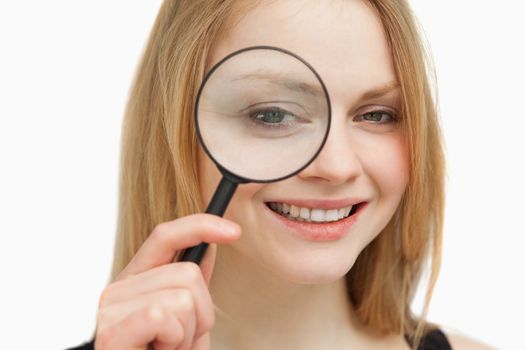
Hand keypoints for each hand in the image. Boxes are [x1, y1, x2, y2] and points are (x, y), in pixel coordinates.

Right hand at [94, 214, 240, 349]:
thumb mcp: (185, 320)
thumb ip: (191, 286)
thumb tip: (210, 247)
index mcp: (136, 281)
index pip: (166, 236)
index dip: (200, 226)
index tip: (233, 231)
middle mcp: (119, 288)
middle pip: (188, 273)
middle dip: (201, 313)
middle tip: (179, 341)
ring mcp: (111, 308)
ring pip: (182, 297)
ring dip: (187, 334)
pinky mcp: (111, 331)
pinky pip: (164, 316)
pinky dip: (174, 341)